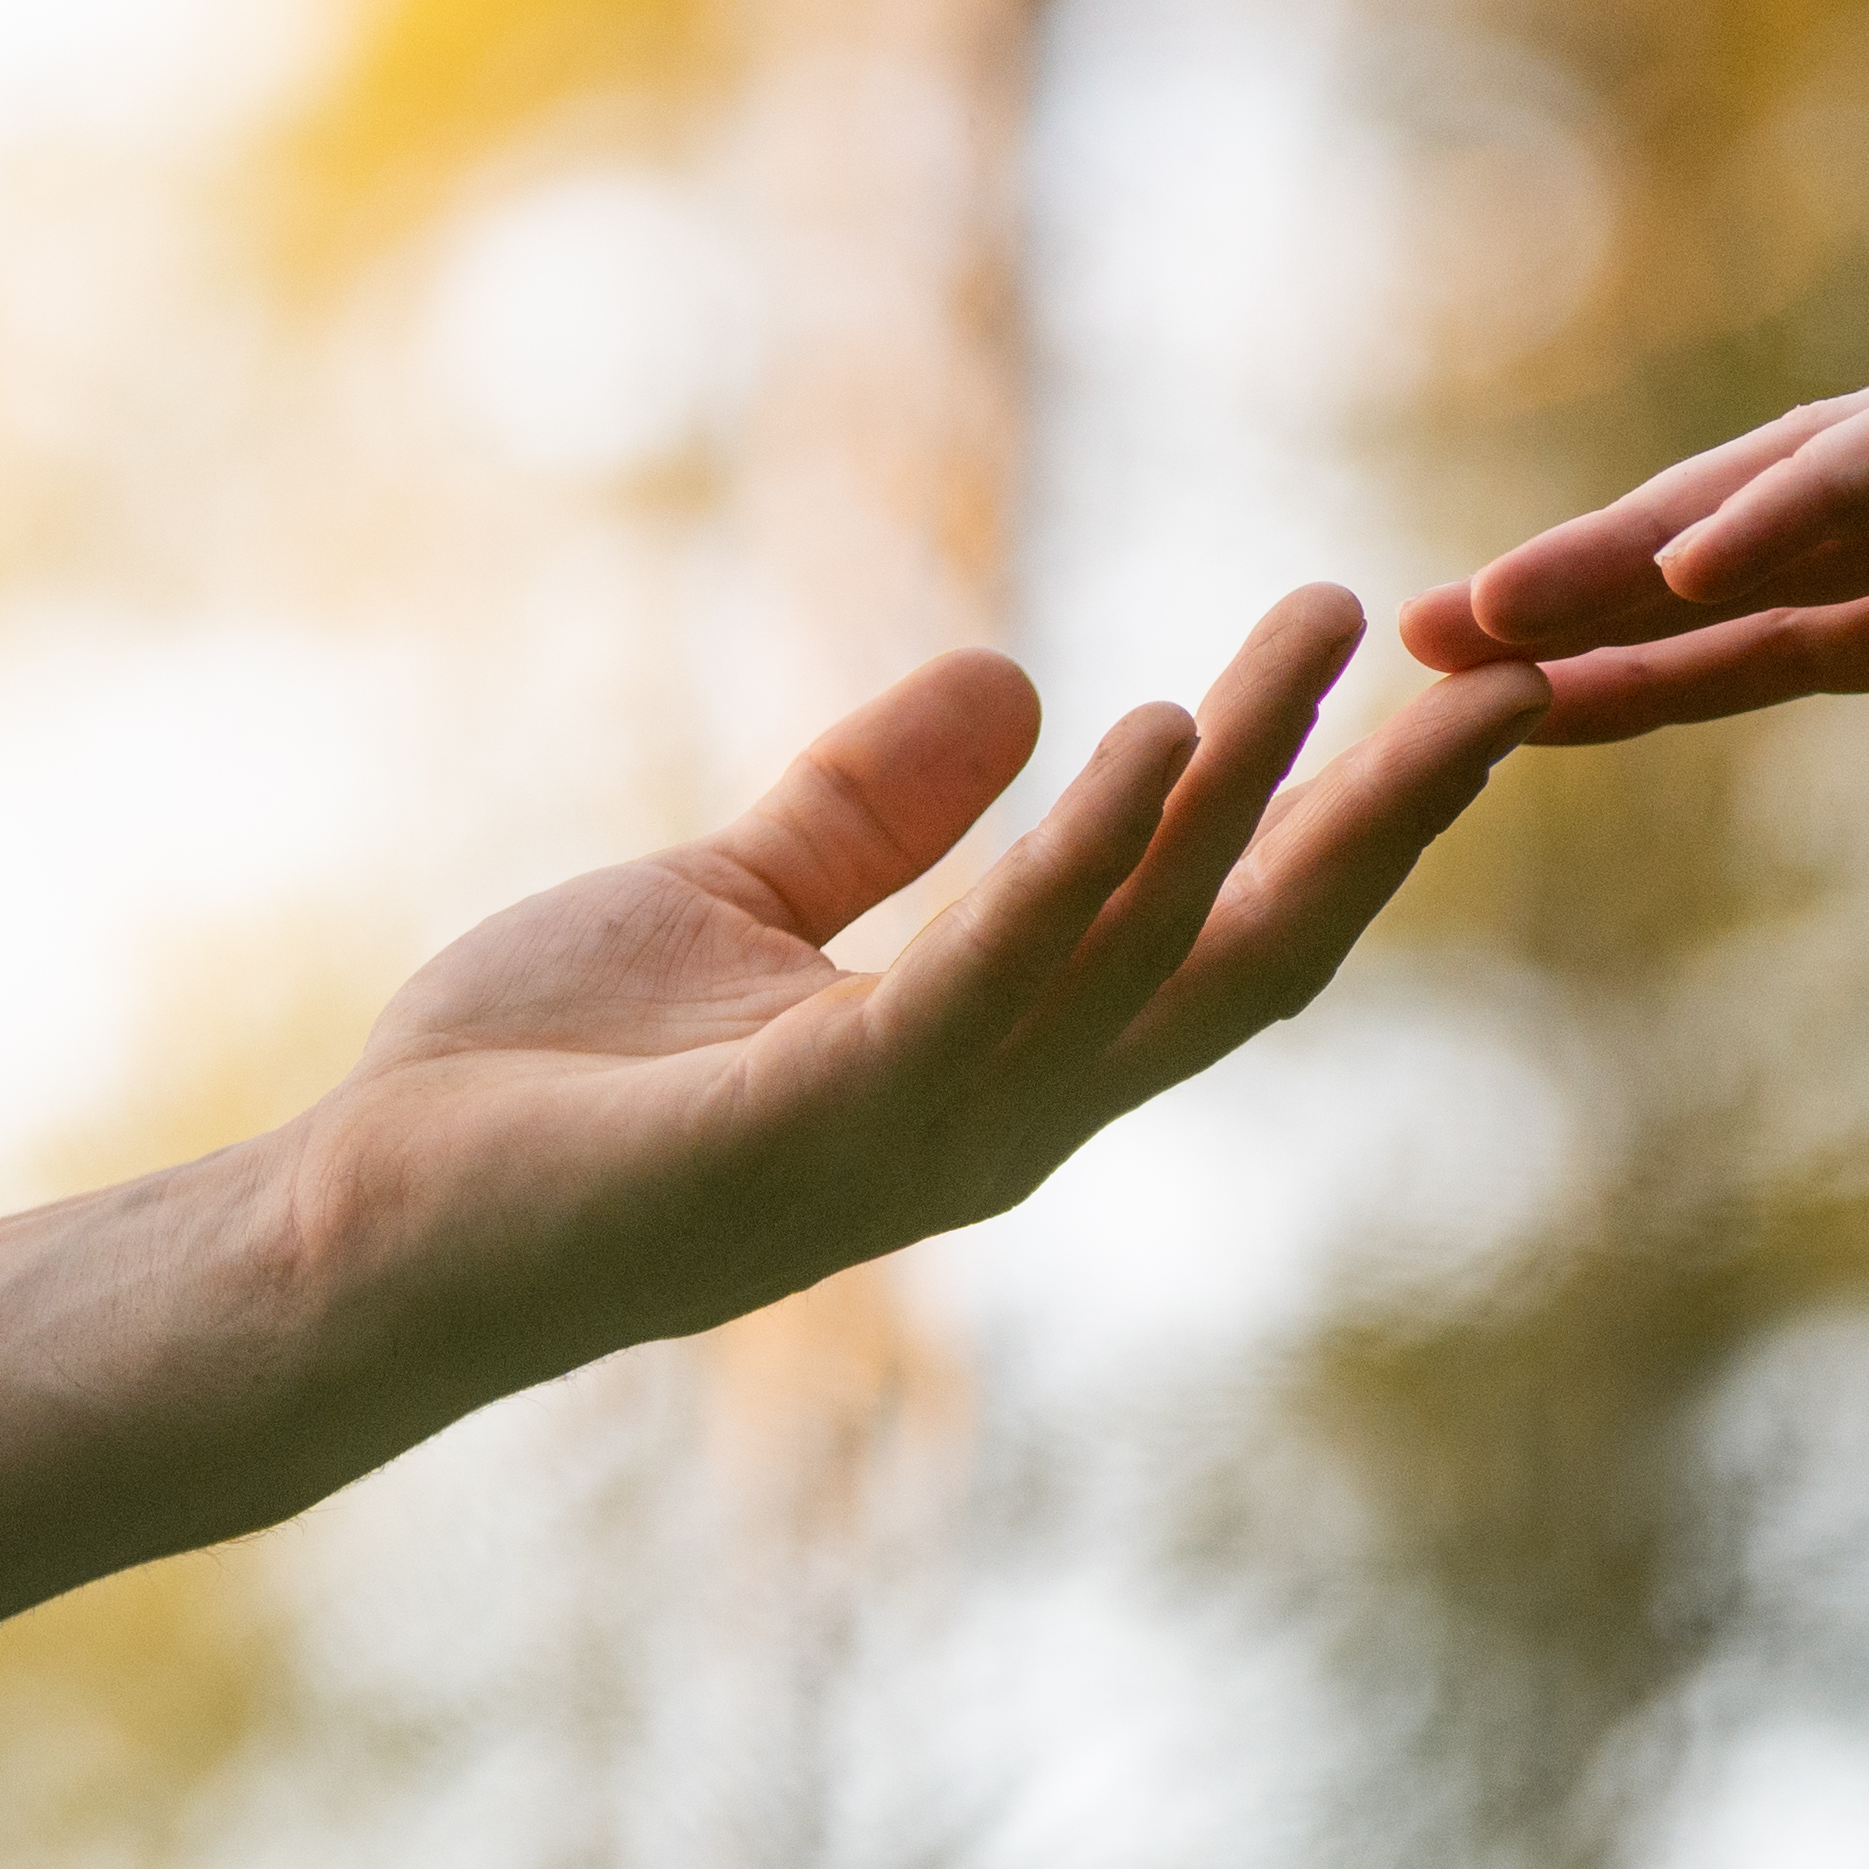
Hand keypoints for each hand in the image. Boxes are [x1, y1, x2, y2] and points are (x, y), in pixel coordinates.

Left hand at [300, 584, 1543, 1370]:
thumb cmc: (534, 1095)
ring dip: (1240, 790)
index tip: (1450, 691)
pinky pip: (970, 984)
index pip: (1216, 944)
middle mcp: (996, 1121)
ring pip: (1131, 955)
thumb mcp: (733, 902)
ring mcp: (911, 1140)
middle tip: (1507, 677)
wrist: (360, 1233)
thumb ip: (874, 812)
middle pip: (1237, 962)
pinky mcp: (800, 1133)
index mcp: (995, 1069)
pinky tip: (1137, 736)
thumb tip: (1021, 679)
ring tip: (1320, 635)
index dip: (1345, 827)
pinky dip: (1067, 864)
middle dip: (1375, 821)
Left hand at [1397, 256, 1868, 1025]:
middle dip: (1591, 607)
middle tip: (1411, 657)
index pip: (1811, 640)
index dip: (1664, 678)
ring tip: (1493, 604)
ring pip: (1803, 488)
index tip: (1515, 726)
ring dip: (1645, 542)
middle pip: (1762, 558)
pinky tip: (1691, 550)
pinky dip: (1808, 490)